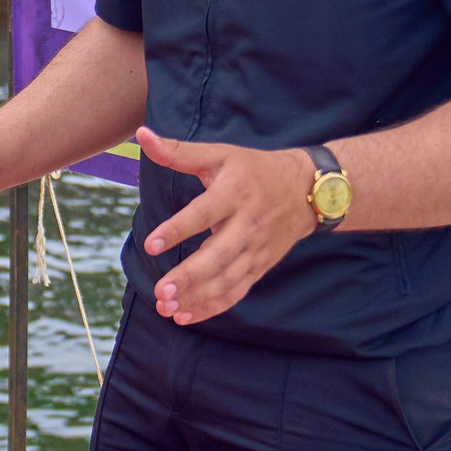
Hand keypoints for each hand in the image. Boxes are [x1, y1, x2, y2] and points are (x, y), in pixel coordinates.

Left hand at [135, 128, 318, 325]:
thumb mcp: (219, 155)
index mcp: (235, 193)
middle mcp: (248, 224)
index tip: (151, 245)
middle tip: (161, 290)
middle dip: (190, 276)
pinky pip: (236, 291)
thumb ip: (178, 151)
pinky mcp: (260, 266)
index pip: (204, 214)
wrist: (308, 190)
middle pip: (219, 255)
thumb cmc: (253, 170)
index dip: (178, 230)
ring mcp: (256, 250)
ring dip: (197, 297)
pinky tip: (185, 314)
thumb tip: (142, 135)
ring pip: (227, 279)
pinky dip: (212, 306)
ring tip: (166, 307)